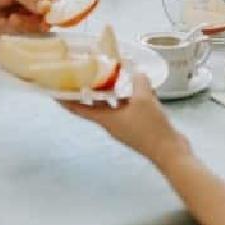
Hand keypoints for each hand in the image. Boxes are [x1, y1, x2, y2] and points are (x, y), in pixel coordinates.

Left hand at [0, 0, 59, 36]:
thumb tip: (47, 8)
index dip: (56, 7)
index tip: (47, 15)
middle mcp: (38, 1)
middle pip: (50, 16)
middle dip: (35, 19)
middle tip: (17, 17)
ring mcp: (30, 17)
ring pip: (39, 28)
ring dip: (24, 25)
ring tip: (8, 19)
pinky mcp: (20, 30)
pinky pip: (26, 36)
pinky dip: (15, 31)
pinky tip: (2, 23)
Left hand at [62, 74, 190, 167]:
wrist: (170, 151)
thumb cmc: (150, 128)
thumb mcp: (144, 99)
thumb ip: (139, 82)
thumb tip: (137, 72)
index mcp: (105, 119)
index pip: (79, 109)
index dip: (65, 101)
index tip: (53, 92)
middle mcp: (111, 123)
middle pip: (94, 105)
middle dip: (87, 91)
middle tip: (81, 74)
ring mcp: (124, 125)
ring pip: (112, 105)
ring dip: (109, 92)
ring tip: (107, 74)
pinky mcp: (137, 126)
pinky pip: (127, 108)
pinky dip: (128, 97)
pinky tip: (136, 86)